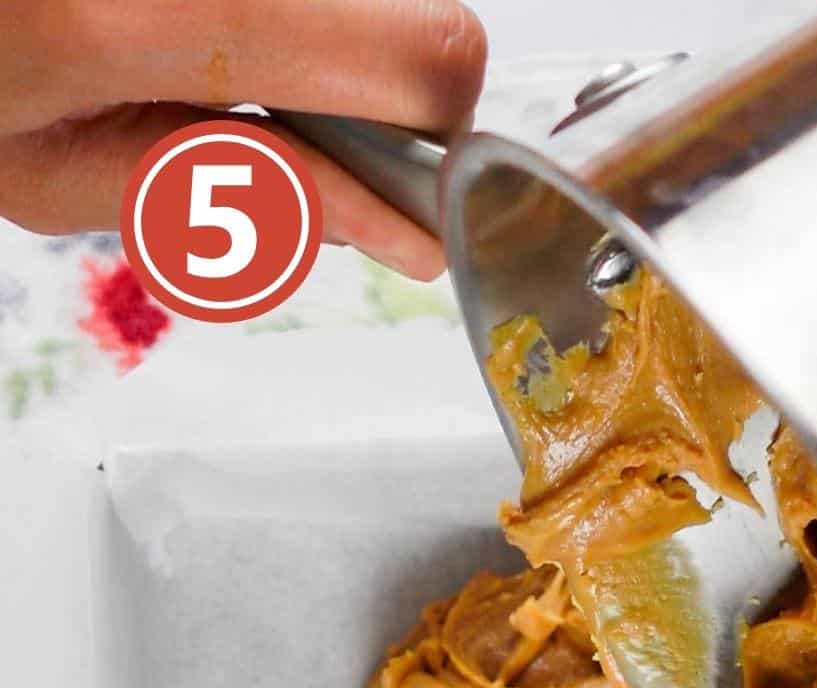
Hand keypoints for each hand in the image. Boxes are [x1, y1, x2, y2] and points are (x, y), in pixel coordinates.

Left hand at [0, 0, 486, 274]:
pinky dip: (268, 29)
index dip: (450, 142)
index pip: (426, 56)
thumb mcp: (52, 174)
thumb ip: (236, 198)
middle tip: (274, 144)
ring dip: (308, 55)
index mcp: (159, 13)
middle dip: (377, 102)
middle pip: (416, 17)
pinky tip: (172, 45)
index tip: (416, 206)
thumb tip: (385, 222)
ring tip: (184, 78)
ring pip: (355, 2)